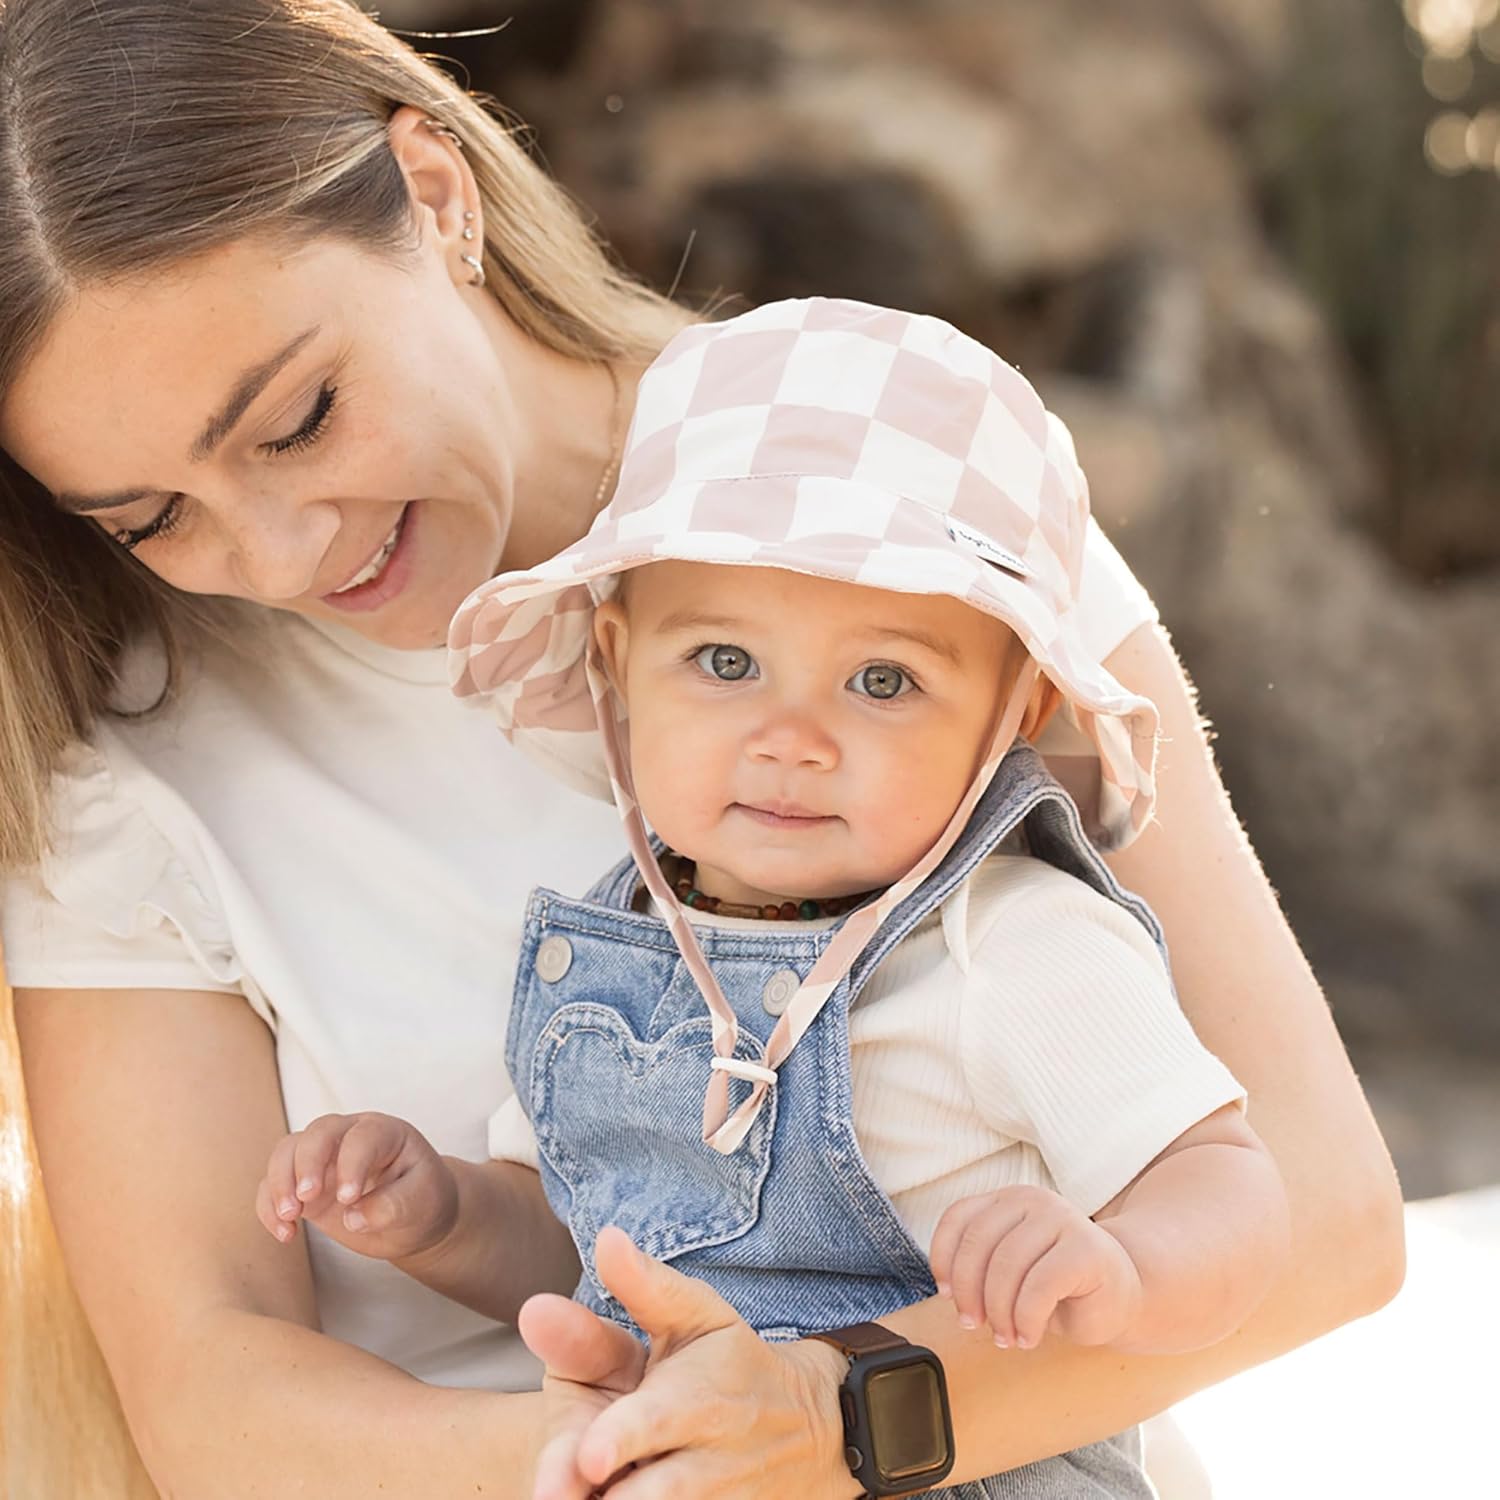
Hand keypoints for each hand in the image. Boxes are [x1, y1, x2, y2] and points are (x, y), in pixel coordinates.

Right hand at [254, 1111, 457, 1262]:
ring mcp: (323, 1160)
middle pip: (317, 1133)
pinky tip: (284, 1233)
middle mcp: (349, 1137)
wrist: (413, 1217)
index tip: (348, 1199)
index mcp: (385, 1133)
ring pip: (287, 1151)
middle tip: (305, 1202)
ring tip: (289, 1218)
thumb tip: (352, 1217)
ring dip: (280, 1183)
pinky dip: (269, 1207)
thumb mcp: (422, 1201)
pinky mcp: (304, 1186)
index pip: (361, 1137)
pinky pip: (273, 1185)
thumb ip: (394, 1205)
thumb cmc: (423, 1199)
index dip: (351, 1164)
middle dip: (306, 1165)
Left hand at [521, 1228, 857, 1499]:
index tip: (588, 1455)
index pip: (655, 1422)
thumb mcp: (697, 1317)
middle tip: (557, 1495)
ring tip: (586, 1498)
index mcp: (693, 1400)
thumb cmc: (732, 1365)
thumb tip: (605, 1238)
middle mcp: (701, 1462)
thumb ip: (644, 1287)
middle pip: (655, 1495)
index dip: (622, 1438)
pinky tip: (615, 1497)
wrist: (815, 1434)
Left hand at [930, 1185, 1142, 1348]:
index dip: (944, 1259)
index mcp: (1008, 1200)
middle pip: (978, 1244)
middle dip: (969, 1293)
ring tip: (1007, 1336)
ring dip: (998, 1312)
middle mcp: (1033, 1200)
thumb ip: (982, 1265)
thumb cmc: (1060, 1288)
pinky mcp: (1086, 1248)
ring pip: (1006, 1265)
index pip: (959, 1219)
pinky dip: (1025, 1319)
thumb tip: (948, 1290)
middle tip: (974, 1325)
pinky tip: (1029, 1336)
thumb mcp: (1011, 1270)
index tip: (946, 1295)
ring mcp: (1062, 1219)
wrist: (1123, 1295)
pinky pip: (1039, 1285)